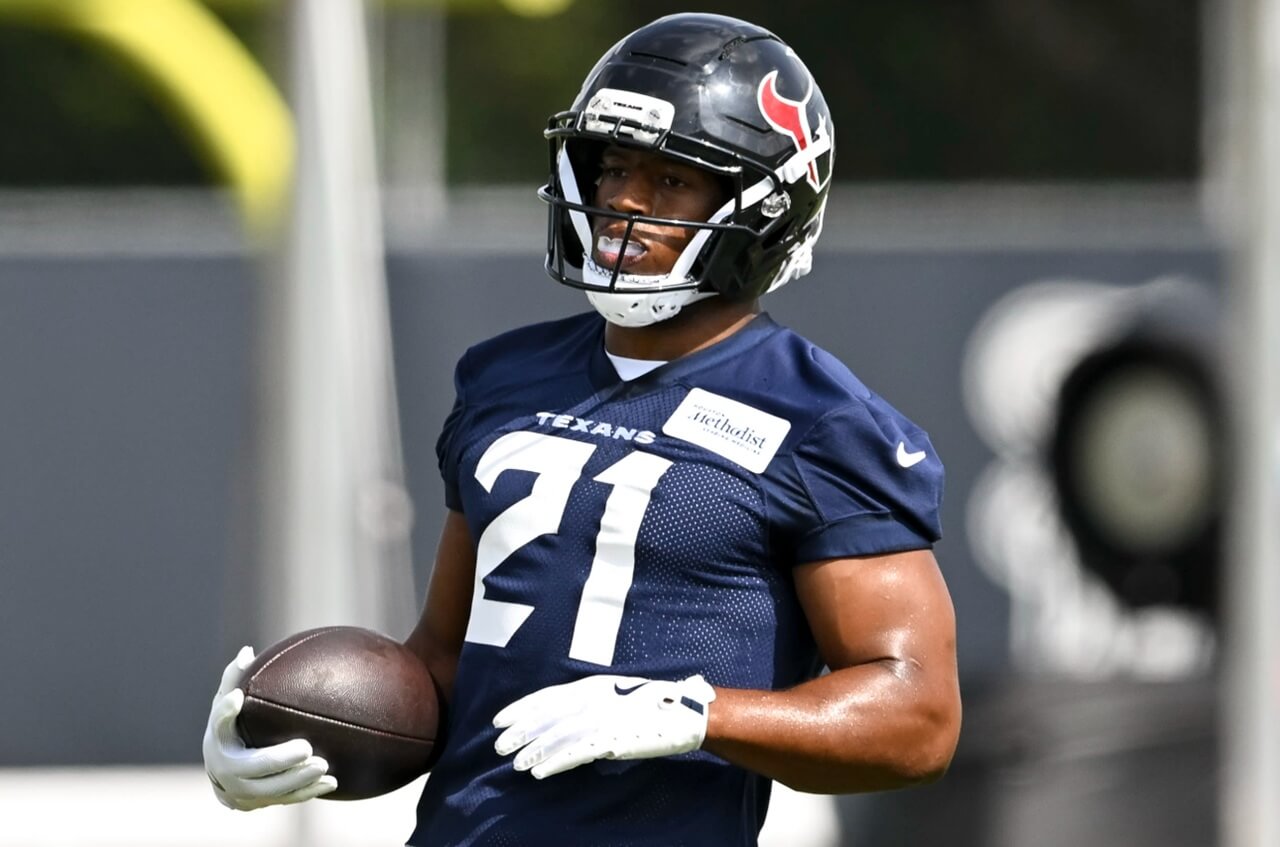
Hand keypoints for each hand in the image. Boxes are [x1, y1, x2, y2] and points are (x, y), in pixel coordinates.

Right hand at [201, 646, 337, 810]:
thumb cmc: (230, 727)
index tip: (239, 697)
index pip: (220, 725)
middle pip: (254, 766)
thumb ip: (234, 679)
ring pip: (271, 790)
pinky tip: (332, 782)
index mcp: (219, 740)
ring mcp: (242, 791)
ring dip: (298, 779)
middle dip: (280, 760)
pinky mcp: (258, 803)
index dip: (226, 713)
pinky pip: (285, 800)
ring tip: (324, 765)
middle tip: (307, 747)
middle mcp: (226, 770)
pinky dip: (307, 792)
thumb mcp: (225, 703)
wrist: (220, 771)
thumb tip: (247, 651)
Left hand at [493, 674, 715, 778]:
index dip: (521, 708)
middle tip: (499, 746)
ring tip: (515, 763)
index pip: (547, 696)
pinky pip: (577, 753)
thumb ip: (589, 704)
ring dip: (534, 750)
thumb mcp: (615, 696)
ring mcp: (602, 719)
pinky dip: (556, 762)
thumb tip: (563, 719)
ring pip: (558, 736)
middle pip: (547, 716)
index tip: (499, 720)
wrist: (683, 713)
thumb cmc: (650, 705)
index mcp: (592, 686)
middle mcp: (593, 699)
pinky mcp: (613, 740)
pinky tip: (540, 772)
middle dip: (520, 731)